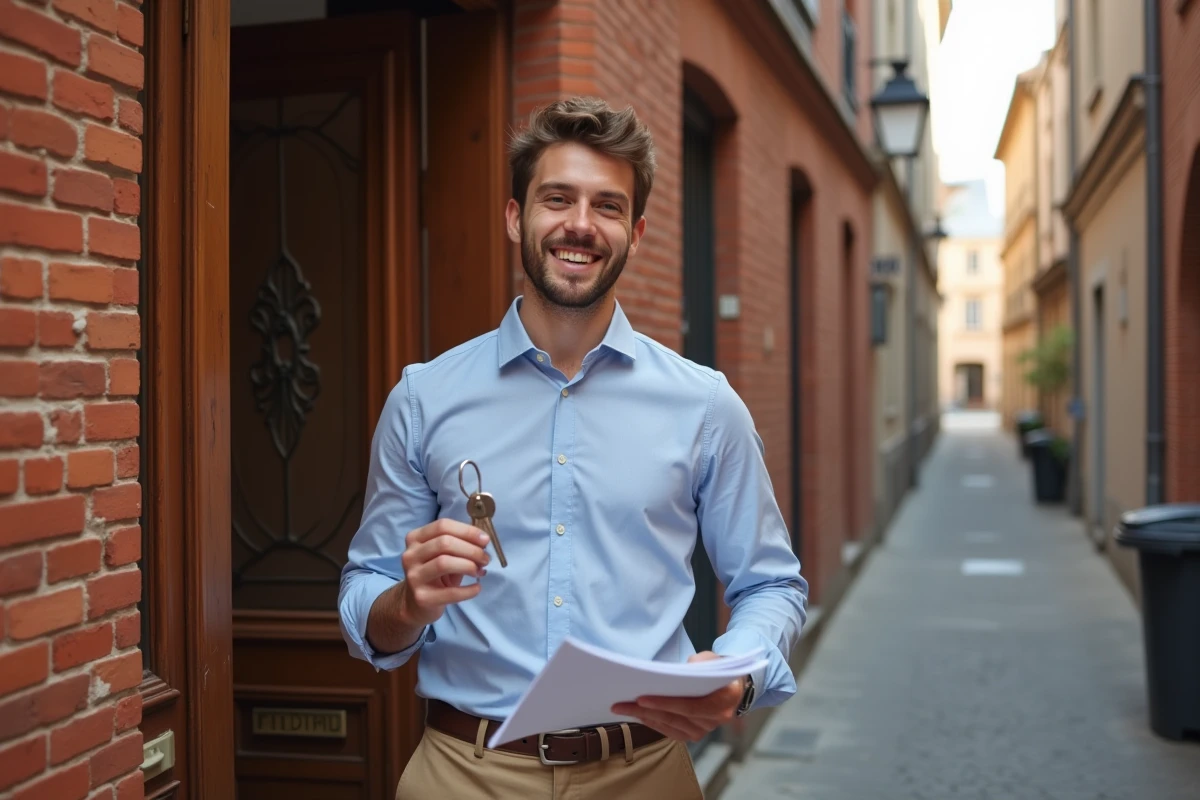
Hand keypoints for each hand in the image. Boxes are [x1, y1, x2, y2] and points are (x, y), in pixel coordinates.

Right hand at [397, 518, 491, 626]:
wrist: (416, 602)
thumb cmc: (435, 573)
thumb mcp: (443, 554)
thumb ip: (459, 544)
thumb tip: (483, 541)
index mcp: (415, 538)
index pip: (442, 526)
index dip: (467, 531)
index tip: (485, 540)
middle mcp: (410, 555)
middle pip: (444, 543)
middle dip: (471, 549)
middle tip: (485, 558)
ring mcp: (413, 577)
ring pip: (444, 563)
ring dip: (469, 566)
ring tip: (480, 571)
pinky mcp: (421, 598)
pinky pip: (450, 592)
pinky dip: (468, 590)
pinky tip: (477, 588)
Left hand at [610, 651, 743, 741]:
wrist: (731, 686)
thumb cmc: (718, 669)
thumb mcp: (712, 659)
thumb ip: (701, 662)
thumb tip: (686, 668)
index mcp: (724, 700)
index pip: (689, 706)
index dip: (664, 704)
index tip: (641, 699)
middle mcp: (716, 719)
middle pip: (675, 718)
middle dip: (645, 711)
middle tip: (620, 705)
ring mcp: (705, 729)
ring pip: (670, 726)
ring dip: (645, 718)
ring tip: (624, 709)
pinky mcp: (695, 734)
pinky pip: (671, 732)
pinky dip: (653, 723)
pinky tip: (639, 715)